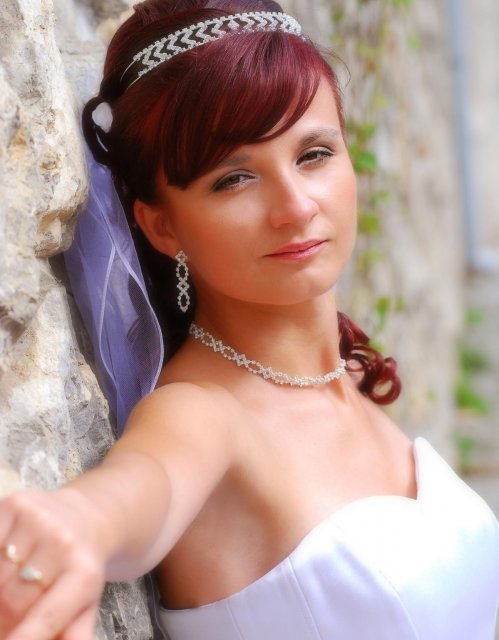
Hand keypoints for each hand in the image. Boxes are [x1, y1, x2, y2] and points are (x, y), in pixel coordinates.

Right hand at [0, 489, 108, 639]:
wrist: (91, 516)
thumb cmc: (80, 569)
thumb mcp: (85, 606)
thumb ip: (70, 635)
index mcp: (84, 574)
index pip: (45, 617)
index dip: (22, 639)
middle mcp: (63, 542)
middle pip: (12, 601)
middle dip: (2, 622)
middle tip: (6, 626)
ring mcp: (38, 520)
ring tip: (4, 602)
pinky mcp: (16, 503)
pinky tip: (1, 571)